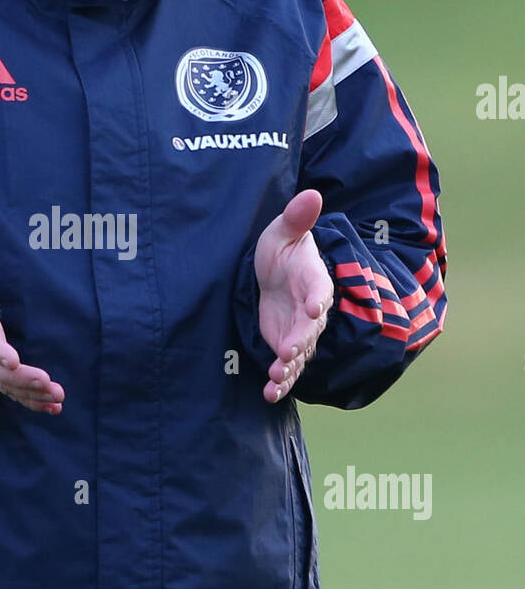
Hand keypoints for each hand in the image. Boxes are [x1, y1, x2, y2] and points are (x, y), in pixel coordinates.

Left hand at [253, 189, 332, 402]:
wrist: (274, 273)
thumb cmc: (281, 249)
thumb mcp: (283, 231)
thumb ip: (296, 218)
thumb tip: (311, 193)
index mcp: (314, 280)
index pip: (320, 289)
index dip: (318, 299)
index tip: (314, 307)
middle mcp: (311, 310)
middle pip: (310, 329)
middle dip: (300, 341)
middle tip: (288, 353)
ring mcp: (299, 331)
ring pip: (299, 353)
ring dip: (289, 368)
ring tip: (276, 379)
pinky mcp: (284, 345)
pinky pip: (286, 367)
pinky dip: (279, 383)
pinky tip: (269, 395)